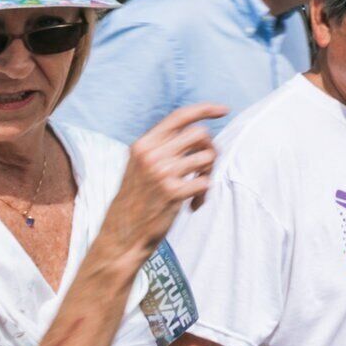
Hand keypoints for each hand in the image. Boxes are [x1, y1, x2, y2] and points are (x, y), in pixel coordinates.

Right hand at [91, 105, 223, 261]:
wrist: (121, 235)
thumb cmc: (136, 201)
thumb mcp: (139, 166)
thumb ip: (162, 148)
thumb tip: (199, 134)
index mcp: (143, 145)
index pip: (179, 116)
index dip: (205, 109)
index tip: (224, 110)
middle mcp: (152, 155)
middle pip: (200, 134)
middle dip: (209, 148)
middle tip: (203, 167)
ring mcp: (162, 173)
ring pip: (207, 156)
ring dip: (208, 172)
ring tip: (196, 189)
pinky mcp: (173, 193)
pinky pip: (206, 182)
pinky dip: (204, 195)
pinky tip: (193, 206)